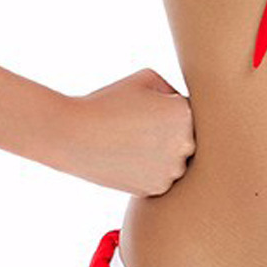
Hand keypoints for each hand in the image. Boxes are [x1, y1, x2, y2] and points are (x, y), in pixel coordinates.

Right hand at [46, 67, 195, 196]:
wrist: (73, 136)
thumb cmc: (109, 102)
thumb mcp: (146, 78)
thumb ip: (176, 88)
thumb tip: (186, 103)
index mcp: (185, 113)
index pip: (193, 112)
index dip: (170, 109)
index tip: (150, 109)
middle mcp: (186, 144)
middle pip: (190, 138)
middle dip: (171, 133)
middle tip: (141, 127)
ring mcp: (172, 170)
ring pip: (178, 160)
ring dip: (164, 154)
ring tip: (134, 142)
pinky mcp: (157, 188)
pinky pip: (163, 176)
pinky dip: (151, 170)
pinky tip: (130, 158)